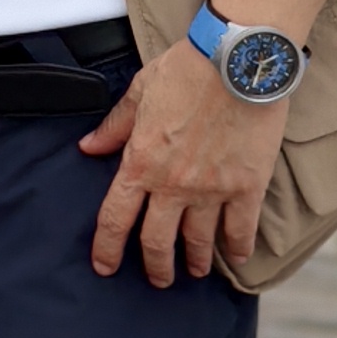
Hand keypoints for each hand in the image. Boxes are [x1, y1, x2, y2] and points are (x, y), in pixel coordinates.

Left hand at [79, 39, 285, 286]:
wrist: (238, 58)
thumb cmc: (187, 68)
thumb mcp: (140, 92)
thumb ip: (115, 126)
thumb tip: (88, 148)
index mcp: (141, 162)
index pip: (115, 218)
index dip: (107, 249)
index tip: (105, 267)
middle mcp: (173, 184)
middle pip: (157, 241)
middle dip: (155, 267)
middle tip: (158, 279)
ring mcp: (212, 189)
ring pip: (200, 241)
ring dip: (196, 262)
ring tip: (195, 271)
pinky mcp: (248, 186)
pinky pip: (242, 229)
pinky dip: (239, 248)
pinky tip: (237, 258)